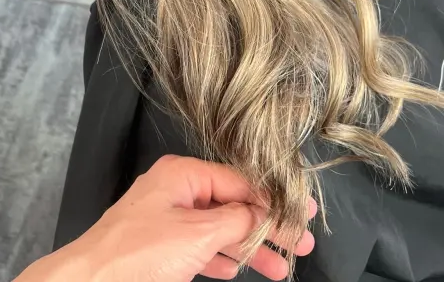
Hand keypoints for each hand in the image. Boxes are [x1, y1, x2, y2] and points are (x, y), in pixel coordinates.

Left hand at [16, 155, 315, 281]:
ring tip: (279, 268)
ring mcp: (167, 216)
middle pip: (232, 204)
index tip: (304, 215)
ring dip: (248, 247)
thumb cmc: (139, 252)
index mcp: (182, 174)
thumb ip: (236, 220)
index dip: (273, 199)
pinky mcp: (161, 242)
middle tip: (300, 246)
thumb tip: (263, 213)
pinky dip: (220, 257)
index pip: (239, 181)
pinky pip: (200, 245)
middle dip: (266, 227)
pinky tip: (236, 269)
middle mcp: (176, 188)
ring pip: (219, 228)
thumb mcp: (197, 233)